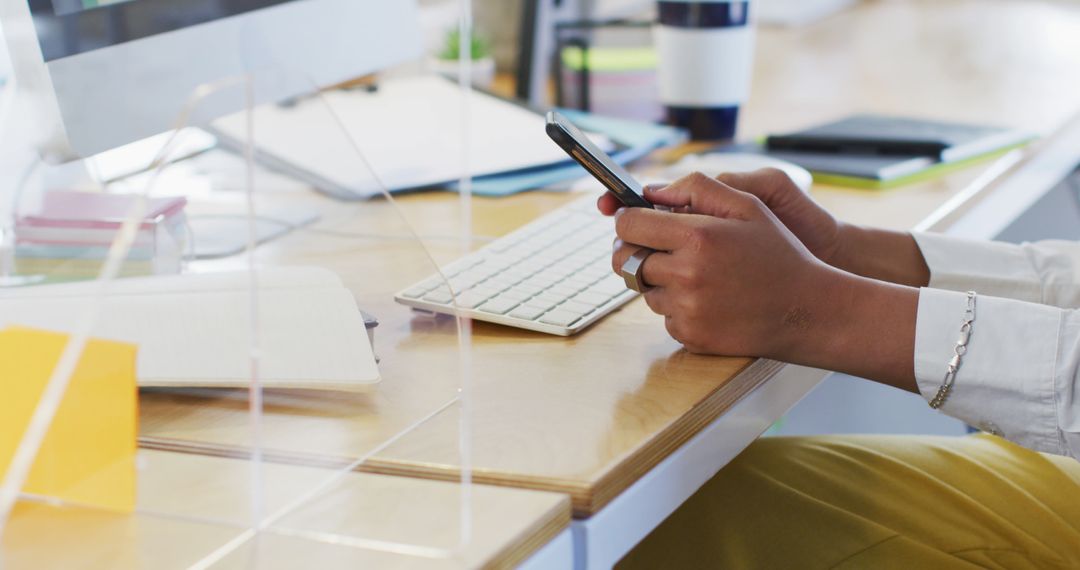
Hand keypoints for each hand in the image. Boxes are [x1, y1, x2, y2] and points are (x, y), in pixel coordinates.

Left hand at [610, 172, 841, 356]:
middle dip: (637, 251)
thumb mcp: (748, 206)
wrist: (805, 310)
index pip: (629, 225)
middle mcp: (686, 274)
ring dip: (661, 281)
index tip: (635, 221)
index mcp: (697, 236)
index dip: (628, 220)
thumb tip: (651, 191)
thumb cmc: (778, 253)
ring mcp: (686, 309)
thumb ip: (696, 188)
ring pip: (645, 290)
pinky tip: (709, 300)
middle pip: (627, 260)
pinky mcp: (690, 335)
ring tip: (699, 276)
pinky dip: (678, 308)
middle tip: (658, 248)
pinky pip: (664, 317)